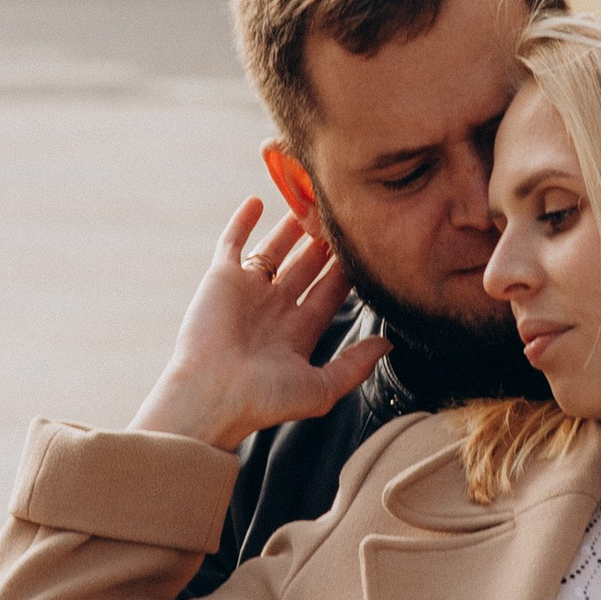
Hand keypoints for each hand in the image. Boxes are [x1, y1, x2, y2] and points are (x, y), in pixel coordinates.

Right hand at [129, 201, 387, 455]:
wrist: (211, 395)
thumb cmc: (264, 399)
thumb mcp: (321, 387)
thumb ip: (355, 364)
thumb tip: (389, 343)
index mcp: (297, 333)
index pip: (329, 292)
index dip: (346, 270)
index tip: (365, 245)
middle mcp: (274, 309)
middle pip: (306, 266)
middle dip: (324, 243)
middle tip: (343, 214)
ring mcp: (247, 291)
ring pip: (275, 249)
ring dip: (292, 226)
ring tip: (310, 200)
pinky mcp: (221, 278)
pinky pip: (233, 242)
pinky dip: (243, 221)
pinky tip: (258, 200)